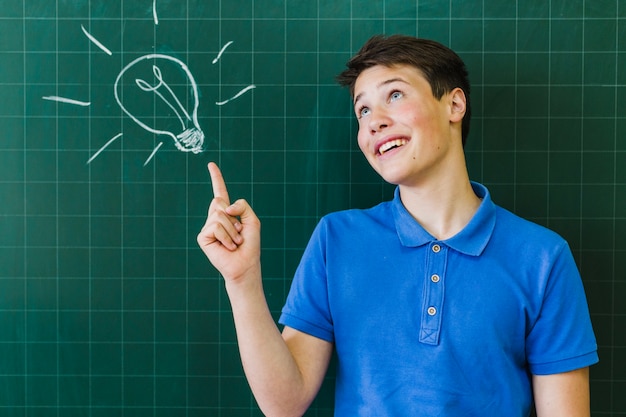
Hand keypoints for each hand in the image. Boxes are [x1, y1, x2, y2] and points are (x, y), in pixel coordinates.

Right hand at [197, 162, 260, 281]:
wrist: (245, 264)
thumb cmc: (250, 245)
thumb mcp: (252, 220)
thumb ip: (242, 206)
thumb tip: (225, 207)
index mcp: (227, 213)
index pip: (220, 192)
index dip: (216, 178)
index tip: (211, 165)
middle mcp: (215, 218)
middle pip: (220, 202)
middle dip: (233, 217)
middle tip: (238, 233)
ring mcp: (208, 227)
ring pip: (219, 215)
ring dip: (233, 230)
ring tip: (235, 242)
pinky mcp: (203, 237)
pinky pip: (215, 226)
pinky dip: (226, 236)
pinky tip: (228, 247)